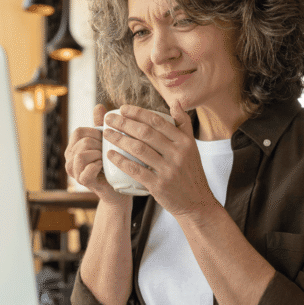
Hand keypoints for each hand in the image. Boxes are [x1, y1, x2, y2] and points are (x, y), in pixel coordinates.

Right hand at [65, 104, 128, 205]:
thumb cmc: (111, 164)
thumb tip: (99, 106)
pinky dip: (97, 167)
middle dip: (99, 144)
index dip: (95, 133)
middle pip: (82, 142)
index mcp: (74, 147)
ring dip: (98, 155)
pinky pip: (86, 171)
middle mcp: (70, 159)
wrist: (117, 189)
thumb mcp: (106, 142)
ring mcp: (75, 172)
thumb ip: (101, 125)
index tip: (106, 140)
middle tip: (108, 151)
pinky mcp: (83, 183)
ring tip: (105, 159)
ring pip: (81, 155)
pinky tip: (104, 167)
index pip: (79, 131)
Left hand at [103, 101, 219, 216]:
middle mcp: (177, 154)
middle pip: (145, 132)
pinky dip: (121, 161)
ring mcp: (168, 170)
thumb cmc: (190, 172)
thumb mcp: (192, 147)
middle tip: (108, 119)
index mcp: (184, 141)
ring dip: (119, 139)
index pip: (157, 121)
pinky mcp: (159, 185)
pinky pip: (136, 170)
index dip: (138, 113)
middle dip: (124, 123)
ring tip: (107, 134)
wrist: (196, 202)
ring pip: (139, 149)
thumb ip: (183, 124)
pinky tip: (110, 154)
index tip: (122, 108)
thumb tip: (175, 102)